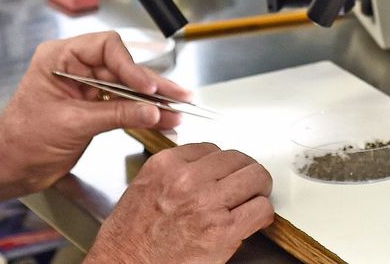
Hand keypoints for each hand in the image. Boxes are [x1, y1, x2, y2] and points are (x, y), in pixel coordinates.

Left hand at [0, 31, 189, 194]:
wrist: (7, 170)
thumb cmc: (21, 142)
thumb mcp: (73, 124)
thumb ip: (116, 114)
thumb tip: (152, 110)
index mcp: (60, 58)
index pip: (107, 47)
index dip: (131, 66)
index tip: (147, 88)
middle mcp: (75, 68)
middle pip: (123, 68)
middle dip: (150, 85)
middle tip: (177, 95)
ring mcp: (85, 88)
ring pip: (128, 88)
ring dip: (152, 101)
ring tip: (178, 109)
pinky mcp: (93, 108)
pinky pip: (124, 106)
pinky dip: (143, 114)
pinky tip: (162, 119)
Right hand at [86, 143, 274, 263]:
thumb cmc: (127, 240)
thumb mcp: (144, 189)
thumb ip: (174, 173)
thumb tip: (204, 169)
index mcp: (166, 166)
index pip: (211, 148)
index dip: (222, 164)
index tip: (225, 173)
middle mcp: (187, 179)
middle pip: (237, 159)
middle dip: (244, 173)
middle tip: (246, 185)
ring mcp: (206, 203)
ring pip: (255, 177)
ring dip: (258, 189)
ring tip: (253, 199)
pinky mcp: (222, 230)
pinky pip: (261, 209)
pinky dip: (262, 214)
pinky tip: (254, 219)